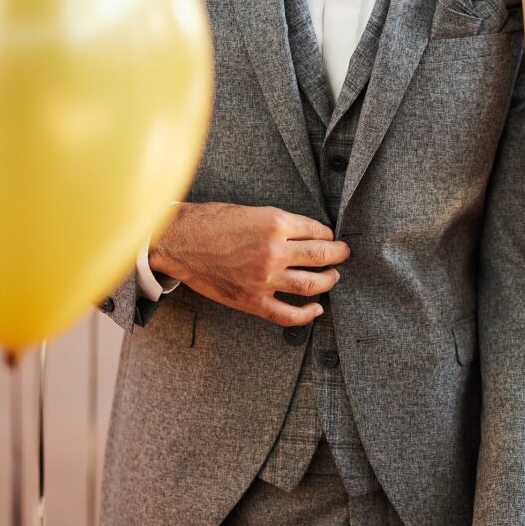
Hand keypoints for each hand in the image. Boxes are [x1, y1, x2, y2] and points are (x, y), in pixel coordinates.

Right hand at [149, 202, 348, 326]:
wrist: (180, 242)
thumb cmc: (212, 222)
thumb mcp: (253, 212)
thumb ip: (281, 224)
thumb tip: (307, 234)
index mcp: (275, 224)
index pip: (317, 231)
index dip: (328, 234)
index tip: (330, 236)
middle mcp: (274, 251)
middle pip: (321, 256)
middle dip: (338, 255)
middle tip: (344, 254)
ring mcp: (265, 279)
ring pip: (312, 284)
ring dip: (329, 280)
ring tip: (333, 276)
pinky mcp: (253, 300)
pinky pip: (288, 314)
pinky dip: (307, 314)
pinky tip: (317, 309)